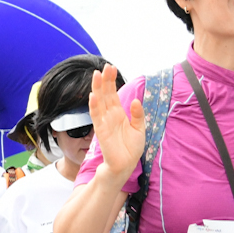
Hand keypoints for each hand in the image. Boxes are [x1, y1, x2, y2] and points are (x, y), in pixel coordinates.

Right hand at [88, 64, 145, 181]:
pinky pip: (96, 116)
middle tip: (105, 66)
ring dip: (97, 88)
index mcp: (118, 114)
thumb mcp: (139, 129)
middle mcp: (109, 116)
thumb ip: (137, 115)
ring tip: (97, 75)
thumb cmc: (131, 149)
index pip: (113, 94)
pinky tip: (93, 96)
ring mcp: (104, 122)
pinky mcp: (101, 131)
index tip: (112, 68)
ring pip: (99, 102)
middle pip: (105, 94)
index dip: (112, 81)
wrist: (125, 165)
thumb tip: (135, 100)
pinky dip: (94, 106)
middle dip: (105, 80)